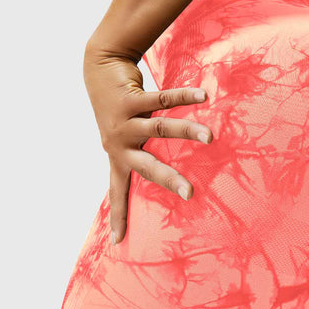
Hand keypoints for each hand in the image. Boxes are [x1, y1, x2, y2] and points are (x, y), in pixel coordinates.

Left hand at [83, 40, 212, 244]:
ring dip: (188, 132)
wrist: (99, 69)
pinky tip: (203, 96)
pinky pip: (162, 99)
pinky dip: (184, 97)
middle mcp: (120, 143)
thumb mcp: (125, 134)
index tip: (118, 240)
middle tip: (190, 194)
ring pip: (161, 129)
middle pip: (147, 167)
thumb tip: (171, 168)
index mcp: (118, 156)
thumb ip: (141, 149)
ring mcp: (124, 121)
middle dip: (169, 181)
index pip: (118, 191)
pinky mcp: (130, 99)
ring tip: (210, 137)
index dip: (118, 215)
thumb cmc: (118, 107)